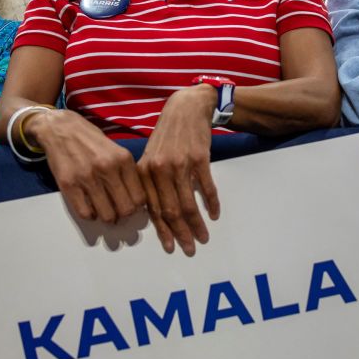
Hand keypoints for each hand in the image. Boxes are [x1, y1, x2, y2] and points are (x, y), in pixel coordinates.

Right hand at [27, 109, 146, 224]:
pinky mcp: (68, 184)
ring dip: (107, 217)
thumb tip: (135, 199)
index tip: (131, 204)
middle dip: (124, 214)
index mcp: (123, 159)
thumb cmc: (89, 140)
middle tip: (118, 211)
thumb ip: (126, 171)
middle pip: (126, 209)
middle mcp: (107, 168)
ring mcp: (87, 177)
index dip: (137, 206)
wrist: (59, 128)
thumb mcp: (116, 150)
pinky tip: (90, 208)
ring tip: (104, 211)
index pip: (140, 197)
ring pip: (107, 215)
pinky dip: (90, 215)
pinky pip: (85, 213)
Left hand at [137, 84, 218, 255]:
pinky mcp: (199, 158)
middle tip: (189, 250)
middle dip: (181, 234)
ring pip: (188, 203)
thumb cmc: (168, 135)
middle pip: (171, 211)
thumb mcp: (152, 156)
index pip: (153, 209)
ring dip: (197, 225)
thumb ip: (151, 182)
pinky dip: (211, 203)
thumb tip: (157, 212)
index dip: (163, 231)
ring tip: (204, 238)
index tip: (170, 247)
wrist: (186, 108)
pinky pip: (206, 188)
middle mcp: (159, 169)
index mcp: (144, 172)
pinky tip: (214, 214)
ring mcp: (180, 164)